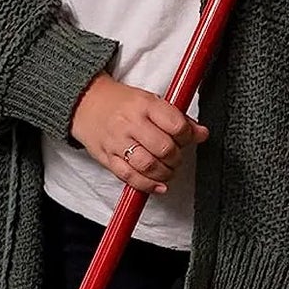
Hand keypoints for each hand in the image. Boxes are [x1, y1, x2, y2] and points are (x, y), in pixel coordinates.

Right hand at [69, 73, 208, 194]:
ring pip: (147, 165)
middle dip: (176, 158)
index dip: (188, 137)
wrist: (87, 105)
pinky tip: (157, 186)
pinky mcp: (107, 159)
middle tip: (176, 158)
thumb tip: (201, 133)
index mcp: (145, 105)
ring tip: (168, 172)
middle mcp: (131, 124)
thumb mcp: (151, 101)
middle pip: (163, 148)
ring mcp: (117, 143)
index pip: (176, 125)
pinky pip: (129, 177)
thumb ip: (177, 118)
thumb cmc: (121, 103)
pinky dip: (146, 185)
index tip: (188, 140)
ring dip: (164, 173)